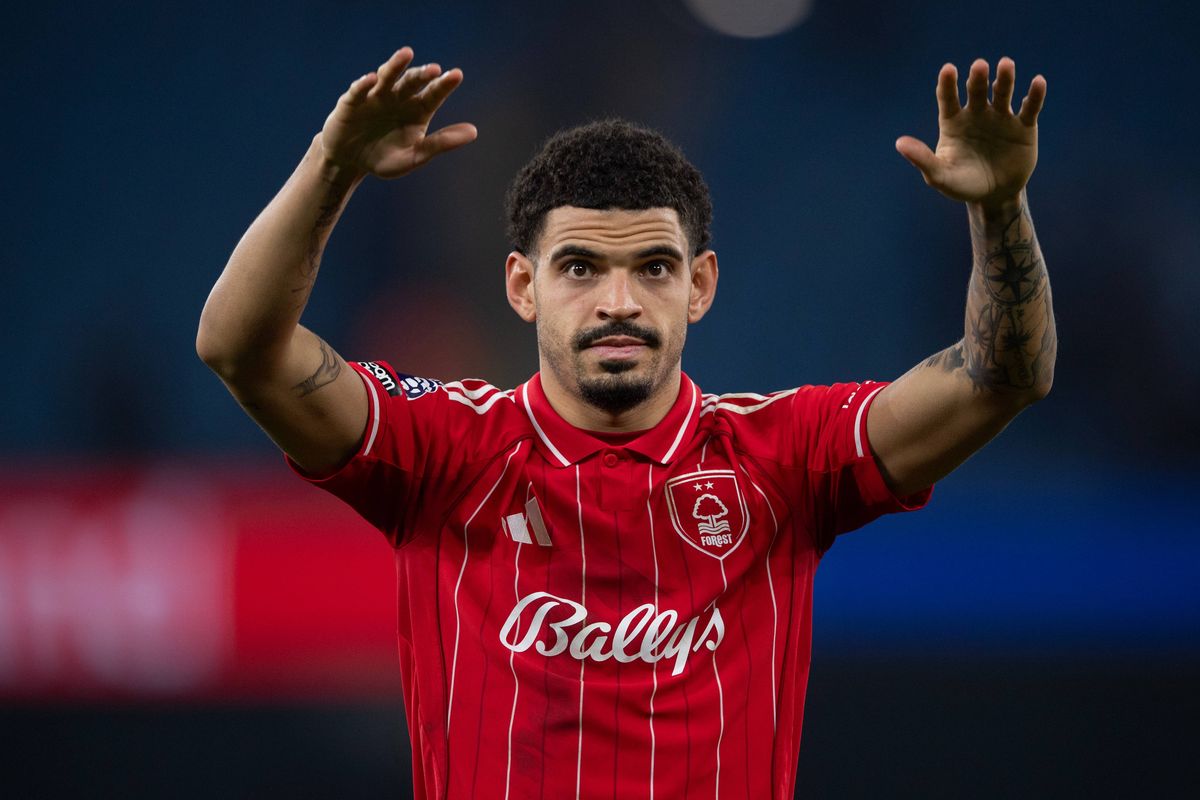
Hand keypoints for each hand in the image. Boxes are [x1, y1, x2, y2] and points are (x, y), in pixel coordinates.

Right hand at [320, 47, 476, 179]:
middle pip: (412, 81)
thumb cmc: (384, 157)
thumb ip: (440, 143)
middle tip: (435, 70)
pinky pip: (358, 90)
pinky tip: (371, 79)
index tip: (457, 75)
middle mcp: (398, 97)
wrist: (350, 161)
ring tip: (407, 54)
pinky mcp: (351, 101)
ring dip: (396, 65)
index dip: (444, 85)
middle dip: (422, 74)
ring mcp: (375, 96)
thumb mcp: (414, 156)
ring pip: (387, 77)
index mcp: (417, 109)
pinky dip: (364, 84)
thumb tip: (474, 132)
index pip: (433, 94)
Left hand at [895, 58, 1045, 207]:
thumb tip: (899, 144)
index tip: (948, 69)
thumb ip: (922, 159)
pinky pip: (1030, 107)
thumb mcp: (940, 175)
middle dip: (977, 78)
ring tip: (1005, 64)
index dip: (948, 83)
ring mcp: (1001, 117)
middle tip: (979, 65)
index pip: (948, 98)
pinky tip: (1038, 82)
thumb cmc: (962, 184)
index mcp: (953, 122)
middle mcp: (976, 113)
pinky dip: (1034, 95)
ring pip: (1002, 93)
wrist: (994, 196)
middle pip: (976, 90)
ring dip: (1004, 78)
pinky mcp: (1024, 126)